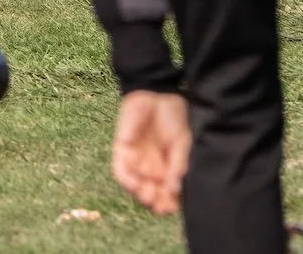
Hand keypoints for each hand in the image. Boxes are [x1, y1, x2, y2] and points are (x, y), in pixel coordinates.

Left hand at [112, 90, 189, 215]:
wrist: (158, 94)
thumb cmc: (175, 119)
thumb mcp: (182, 143)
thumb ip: (178, 165)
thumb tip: (174, 189)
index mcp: (169, 168)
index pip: (167, 193)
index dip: (169, 203)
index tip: (172, 209)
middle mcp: (152, 168)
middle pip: (150, 193)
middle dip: (154, 202)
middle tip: (160, 207)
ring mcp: (136, 160)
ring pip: (134, 185)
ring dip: (140, 194)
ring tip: (148, 197)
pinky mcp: (121, 150)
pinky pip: (120, 170)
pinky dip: (127, 179)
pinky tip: (135, 183)